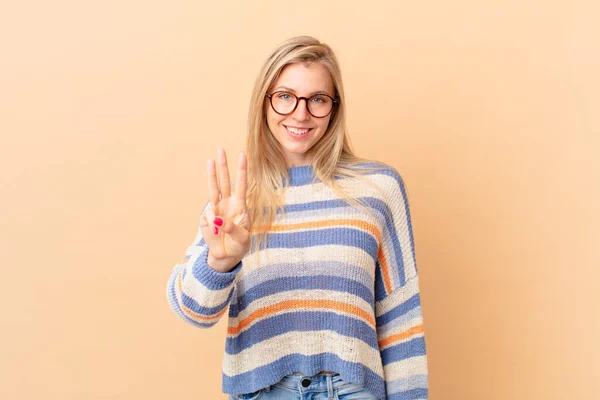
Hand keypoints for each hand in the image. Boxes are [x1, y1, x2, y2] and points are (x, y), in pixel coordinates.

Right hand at [199, 148, 250, 271]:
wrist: (227, 256)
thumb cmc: (239, 246)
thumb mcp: (242, 239)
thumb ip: (232, 228)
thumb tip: (218, 219)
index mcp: (240, 206)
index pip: (241, 185)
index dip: (242, 170)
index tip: (242, 155)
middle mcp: (228, 204)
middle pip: (225, 181)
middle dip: (223, 166)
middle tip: (220, 149)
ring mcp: (216, 210)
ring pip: (213, 189)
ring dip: (211, 175)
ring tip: (210, 160)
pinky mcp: (207, 218)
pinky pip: (208, 216)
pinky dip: (212, 224)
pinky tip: (216, 232)